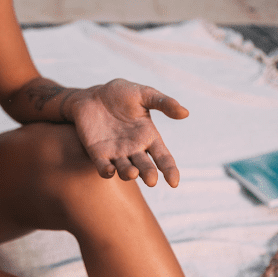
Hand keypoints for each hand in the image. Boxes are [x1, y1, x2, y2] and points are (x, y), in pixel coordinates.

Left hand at [71, 79, 188, 187]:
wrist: (92, 95)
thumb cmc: (121, 94)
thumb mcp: (144, 94)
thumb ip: (163, 103)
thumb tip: (185, 113)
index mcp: (149, 137)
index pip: (163, 158)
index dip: (169, 170)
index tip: (174, 182)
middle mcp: (134, 149)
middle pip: (145, 167)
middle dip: (148, 174)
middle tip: (151, 180)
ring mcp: (116, 153)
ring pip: (125, 170)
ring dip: (129, 174)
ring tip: (132, 172)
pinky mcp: (98, 153)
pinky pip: (103, 167)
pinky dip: (106, 171)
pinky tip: (109, 170)